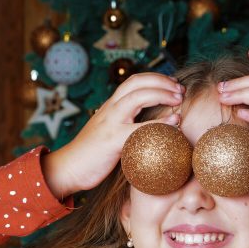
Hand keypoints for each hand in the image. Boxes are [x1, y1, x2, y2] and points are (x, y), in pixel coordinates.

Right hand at [42, 73, 183, 196]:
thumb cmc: (92, 155)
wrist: (67, 169)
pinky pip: (141, 128)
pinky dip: (161, 123)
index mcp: (110, 107)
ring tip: (179, 98)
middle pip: (137, 82)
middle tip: (181, 89)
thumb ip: (125, 125)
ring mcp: (111, 123)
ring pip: (138, 96)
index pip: (134, 81)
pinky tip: (174, 122)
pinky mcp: (113, 141)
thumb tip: (148, 126)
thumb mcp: (109, 133)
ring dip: (162, 93)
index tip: (173, 84)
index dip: (155, 78)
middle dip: (162, 81)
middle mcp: (110, 109)